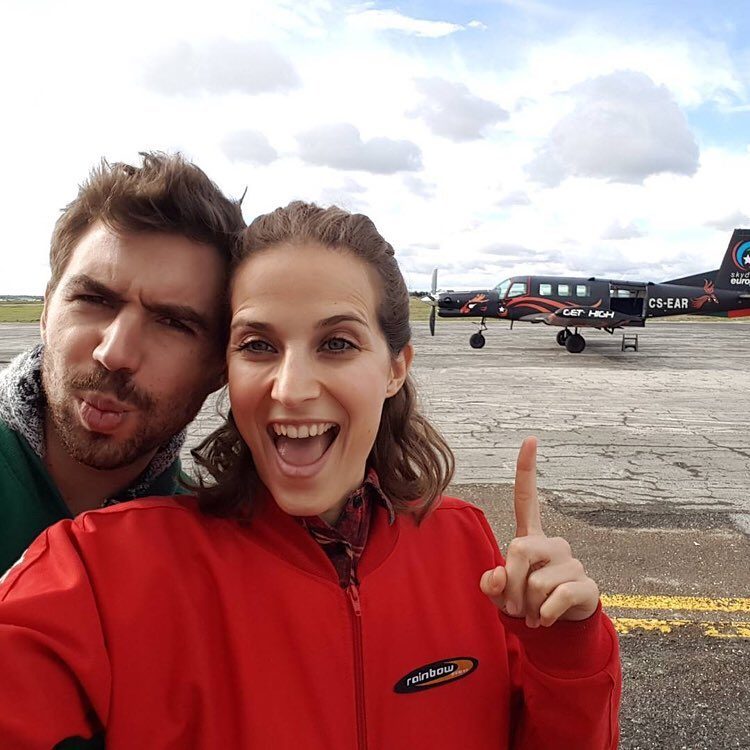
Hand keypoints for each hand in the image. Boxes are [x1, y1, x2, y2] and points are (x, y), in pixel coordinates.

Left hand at [480, 436, 598, 627]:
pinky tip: (546, 618)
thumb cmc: (525, 601)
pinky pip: (556, 598)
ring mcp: (571, 562)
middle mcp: (553, 543)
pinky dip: (544, 614)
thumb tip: (497, 577)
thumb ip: (491, 583)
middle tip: (514, 604)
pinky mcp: (586, 584)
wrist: (558, 627)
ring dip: (526, 605)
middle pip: (518, 550)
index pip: (526, 499)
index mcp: (530, 537)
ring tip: (532, 612)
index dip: (527, 469)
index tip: (530, 439)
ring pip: (536, 581)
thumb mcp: (500, 593)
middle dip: (509, 583)